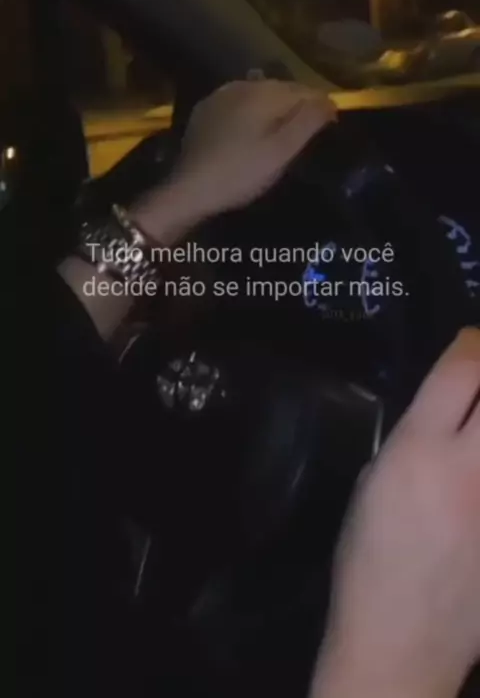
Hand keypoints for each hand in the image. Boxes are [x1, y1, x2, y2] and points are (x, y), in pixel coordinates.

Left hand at [172, 79, 336, 216]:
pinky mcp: (205, 110)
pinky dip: (251, 111)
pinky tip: (252, 129)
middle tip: (310, 128)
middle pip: (281, 88)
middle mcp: (242, 85)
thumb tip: (330, 100)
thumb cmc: (242, 172)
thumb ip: (309, 121)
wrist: (191, 188)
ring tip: (282, 129)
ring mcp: (220, 95)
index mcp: (264, 92)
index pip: (304, 89)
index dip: (321, 105)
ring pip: (258, 93)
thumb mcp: (282, 151)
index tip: (331, 124)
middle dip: (298, 104)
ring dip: (274, 106)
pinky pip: (238, 102)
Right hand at [312, 329, 479, 697]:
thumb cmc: (369, 559)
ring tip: (473, 437)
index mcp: (420, 451)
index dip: (472, 343)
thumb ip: (413, 436)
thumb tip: (447, 407)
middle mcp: (470, 468)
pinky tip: (473, 481)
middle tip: (478, 384)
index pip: (463, 368)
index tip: (471, 345)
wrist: (400, 640)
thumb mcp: (374, 481)